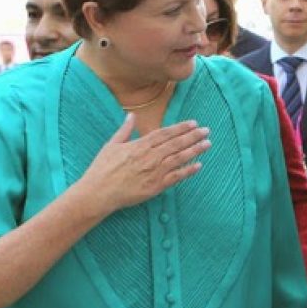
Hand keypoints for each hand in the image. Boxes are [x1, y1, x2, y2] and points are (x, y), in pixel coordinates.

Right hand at [79, 115, 209, 213]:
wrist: (99, 192)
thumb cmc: (102, 169)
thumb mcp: (112, 144)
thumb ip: (125, 130)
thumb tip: (131, 116)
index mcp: (140, 145)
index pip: (165, 133)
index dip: (181, 128)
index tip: (193, 123)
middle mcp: (150, 156)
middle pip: (176, 144)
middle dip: (193, 136)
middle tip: (206, 131)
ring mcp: (154, 172)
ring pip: (179, 158)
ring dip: (194, 150)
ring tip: (207, 144)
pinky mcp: (155, 186)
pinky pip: (176, 177)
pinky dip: (188, 171)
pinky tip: (198, 165)